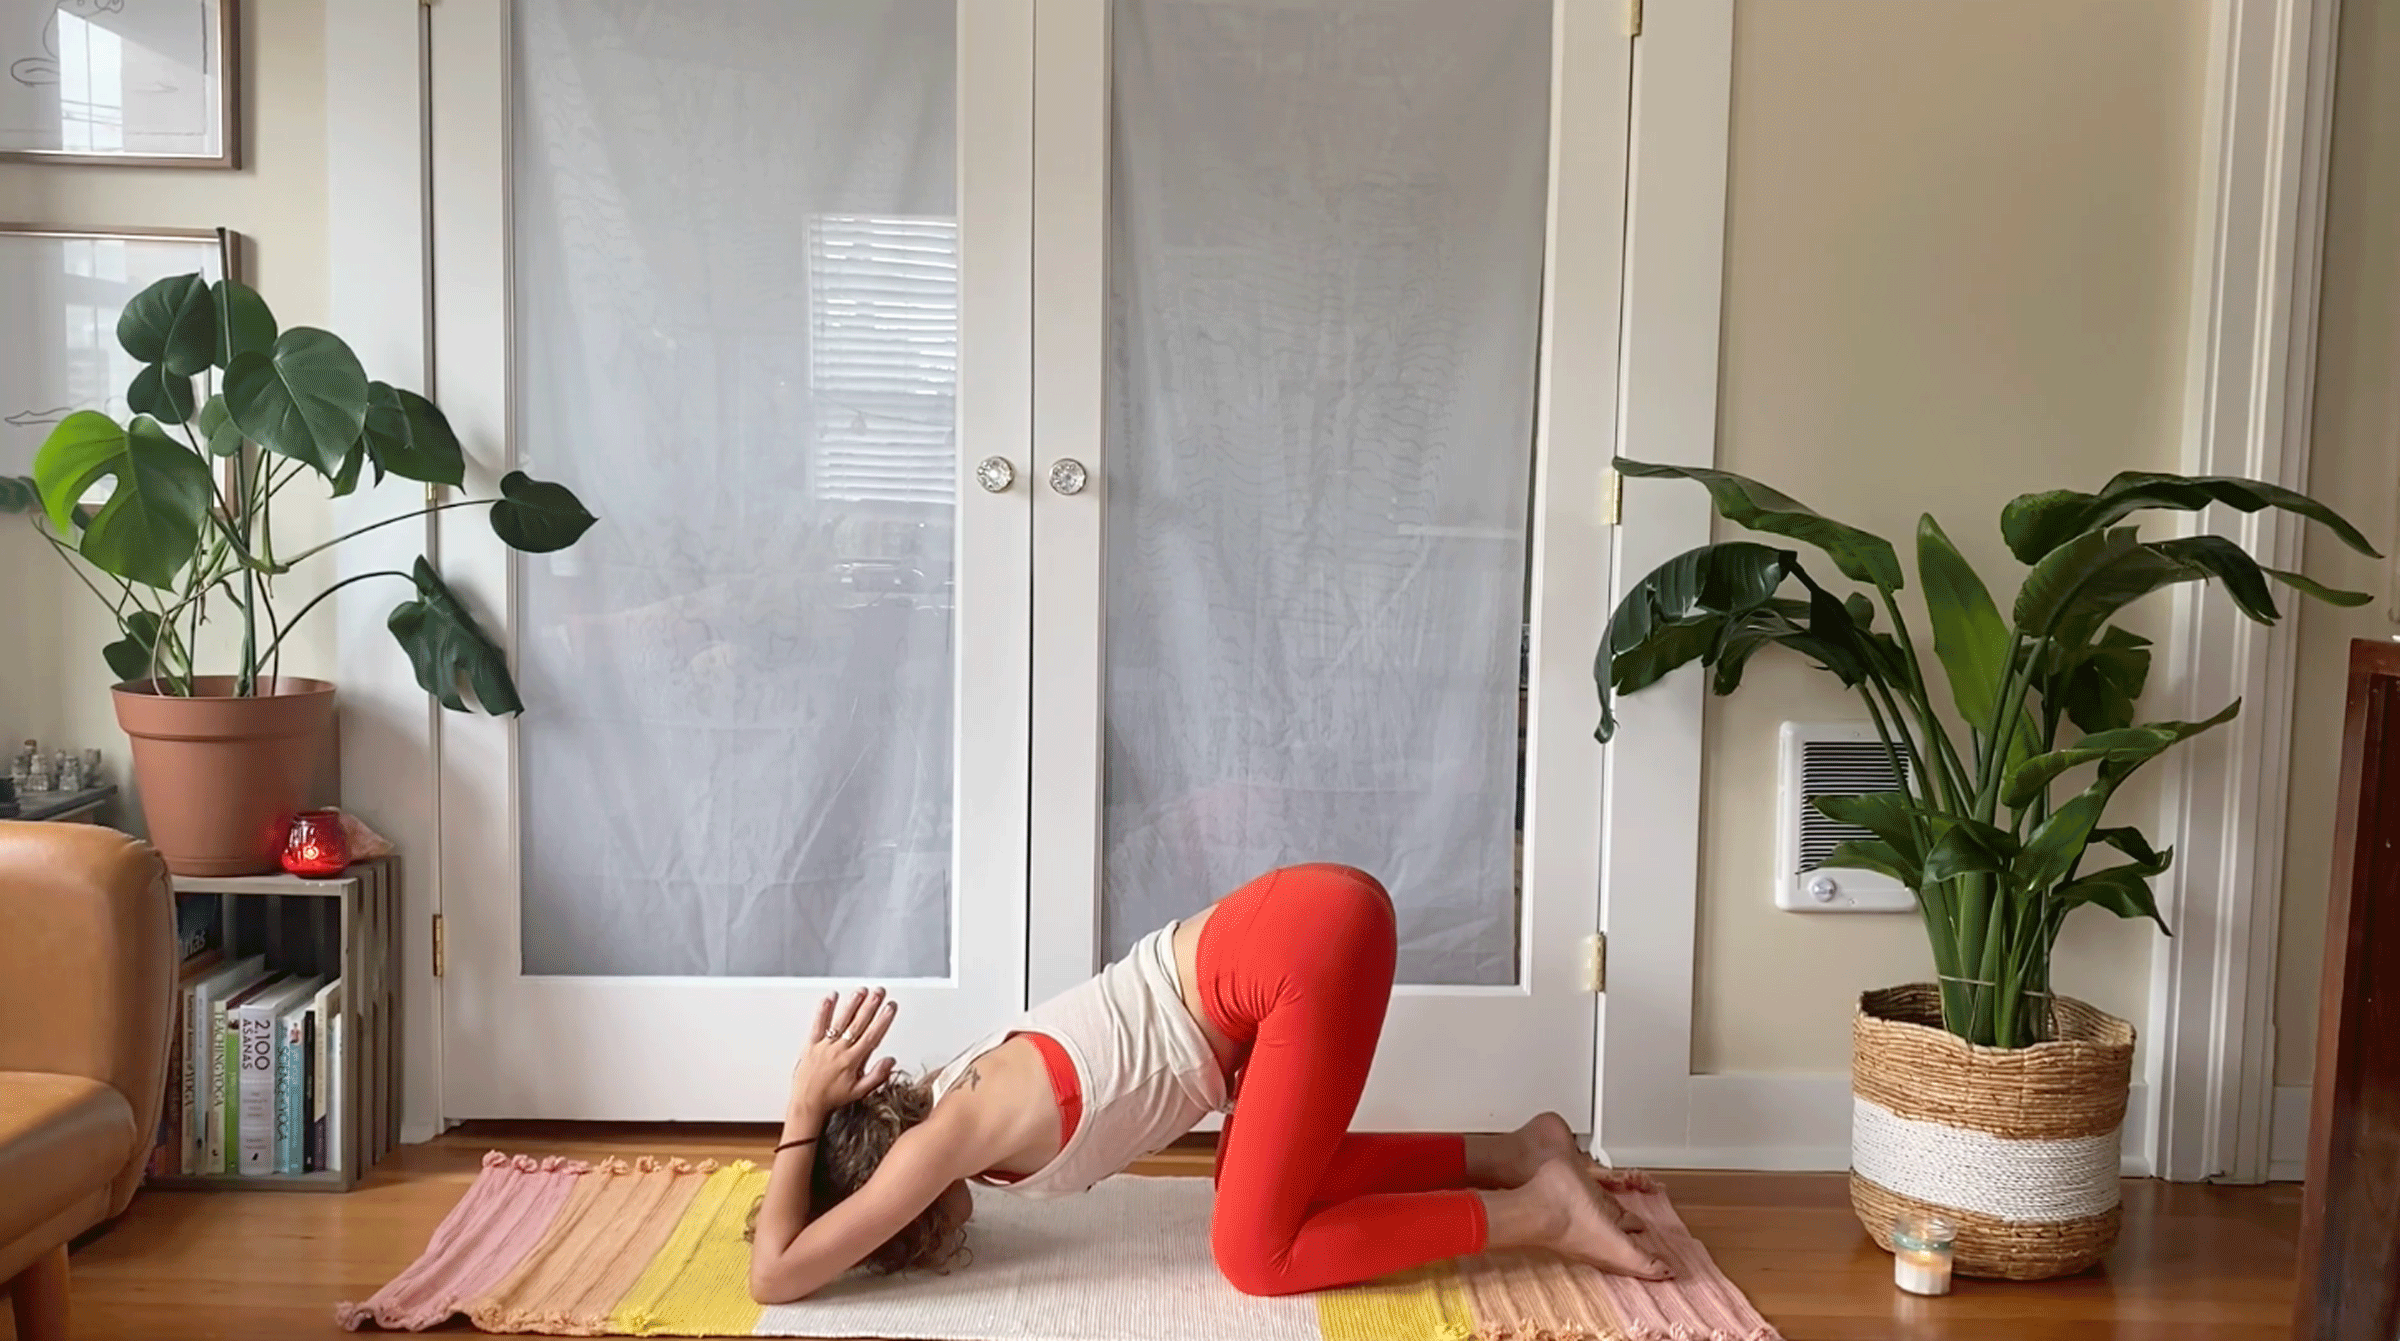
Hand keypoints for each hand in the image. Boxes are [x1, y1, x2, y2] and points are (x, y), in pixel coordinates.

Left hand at [789, 988, 897, 1120]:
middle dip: (870, 1006)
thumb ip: (877, 1076)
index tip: (890, 1008)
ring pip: (841, 1021)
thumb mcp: (859, 1091)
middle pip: (858, 1024)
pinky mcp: (811, 1044)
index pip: (872, 1036)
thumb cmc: (832, 1098)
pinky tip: (831, 998)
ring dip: (852, 1004)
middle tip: (879, 992)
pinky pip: (818, 1025)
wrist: (807, 1103)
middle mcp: (839, 1050)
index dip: (883, 1020)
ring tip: (861, 991)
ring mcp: (825, 1046)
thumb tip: (890, 1061)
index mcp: (852, 1061)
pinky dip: (824, 1010)